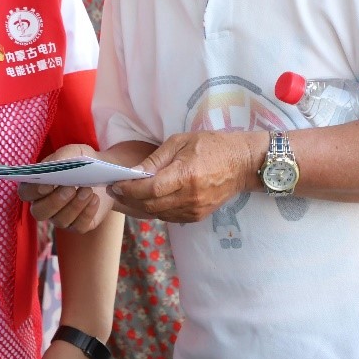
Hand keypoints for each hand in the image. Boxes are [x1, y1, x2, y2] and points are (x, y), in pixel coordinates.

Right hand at [19, 144, 114, 232]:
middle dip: (55, 201)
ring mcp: (60, 217)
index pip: (25, 193)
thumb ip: (61, 157)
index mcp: (37, 185)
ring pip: (60, 220)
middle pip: (39, 212)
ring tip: (88, 190)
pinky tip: (95, 199)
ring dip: (75, 205)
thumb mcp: (73, 152)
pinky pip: (79, 226)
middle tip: (71, 188)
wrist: (104, 170)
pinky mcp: (78, 225)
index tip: (48, 184)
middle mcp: (45, 205)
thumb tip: (53, 166)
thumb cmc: (82, 160)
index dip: (33, 191)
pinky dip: (87, 212)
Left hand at [108, 131, 266, 222]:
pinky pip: (169, 217)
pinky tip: (149, 200)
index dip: (129, 189)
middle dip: (130, 199)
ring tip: (129, 194)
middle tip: (116, 190)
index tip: (116, 184)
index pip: (150, 189)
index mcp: (185, 175)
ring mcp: (195, 209)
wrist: (242, 163)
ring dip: (140, 206)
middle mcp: (190, 196)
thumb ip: (156, 159)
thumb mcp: (181, 142)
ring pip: (158, 214)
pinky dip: (156, 210)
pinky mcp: (198, 216)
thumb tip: (134, 172)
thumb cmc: (211, 146)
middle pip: (150, 205)